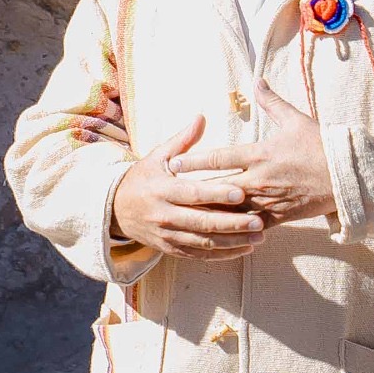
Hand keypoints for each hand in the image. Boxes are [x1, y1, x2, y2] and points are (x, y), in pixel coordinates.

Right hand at [110, 115, 267, 259]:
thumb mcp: (157, 157)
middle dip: (232, 223)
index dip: (217, 194)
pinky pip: (199, 255)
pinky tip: (243, 249)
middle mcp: (164, 215)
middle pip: (202, 222)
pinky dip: (222, 254)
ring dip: (232, 242)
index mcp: (163, 189)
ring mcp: (167, 235)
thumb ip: (182, 140)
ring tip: (258, 237)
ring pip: (204, 242)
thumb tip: (201, 117)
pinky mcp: (170, 249)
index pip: (193, 193)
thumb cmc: (142, 178)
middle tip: (259, 221)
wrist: (115, 210)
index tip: (241, 193)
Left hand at [165, 86, 335, 226]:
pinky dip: (234, 229)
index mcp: (260, 154)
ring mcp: (268, 201)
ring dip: (208, 212)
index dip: (194, 161)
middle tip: (168, 192)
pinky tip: (216, 233)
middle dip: (192, 190)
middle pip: (217, 187)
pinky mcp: (278, 217)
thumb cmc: (320, 146)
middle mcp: (259, 179)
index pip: (219, 158)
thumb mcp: (295, 120)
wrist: (346, 177)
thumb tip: (256, 80)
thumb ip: (272, 102)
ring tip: (184, 215)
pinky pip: (251, 225)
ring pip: (231, 209)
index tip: (173, 164)